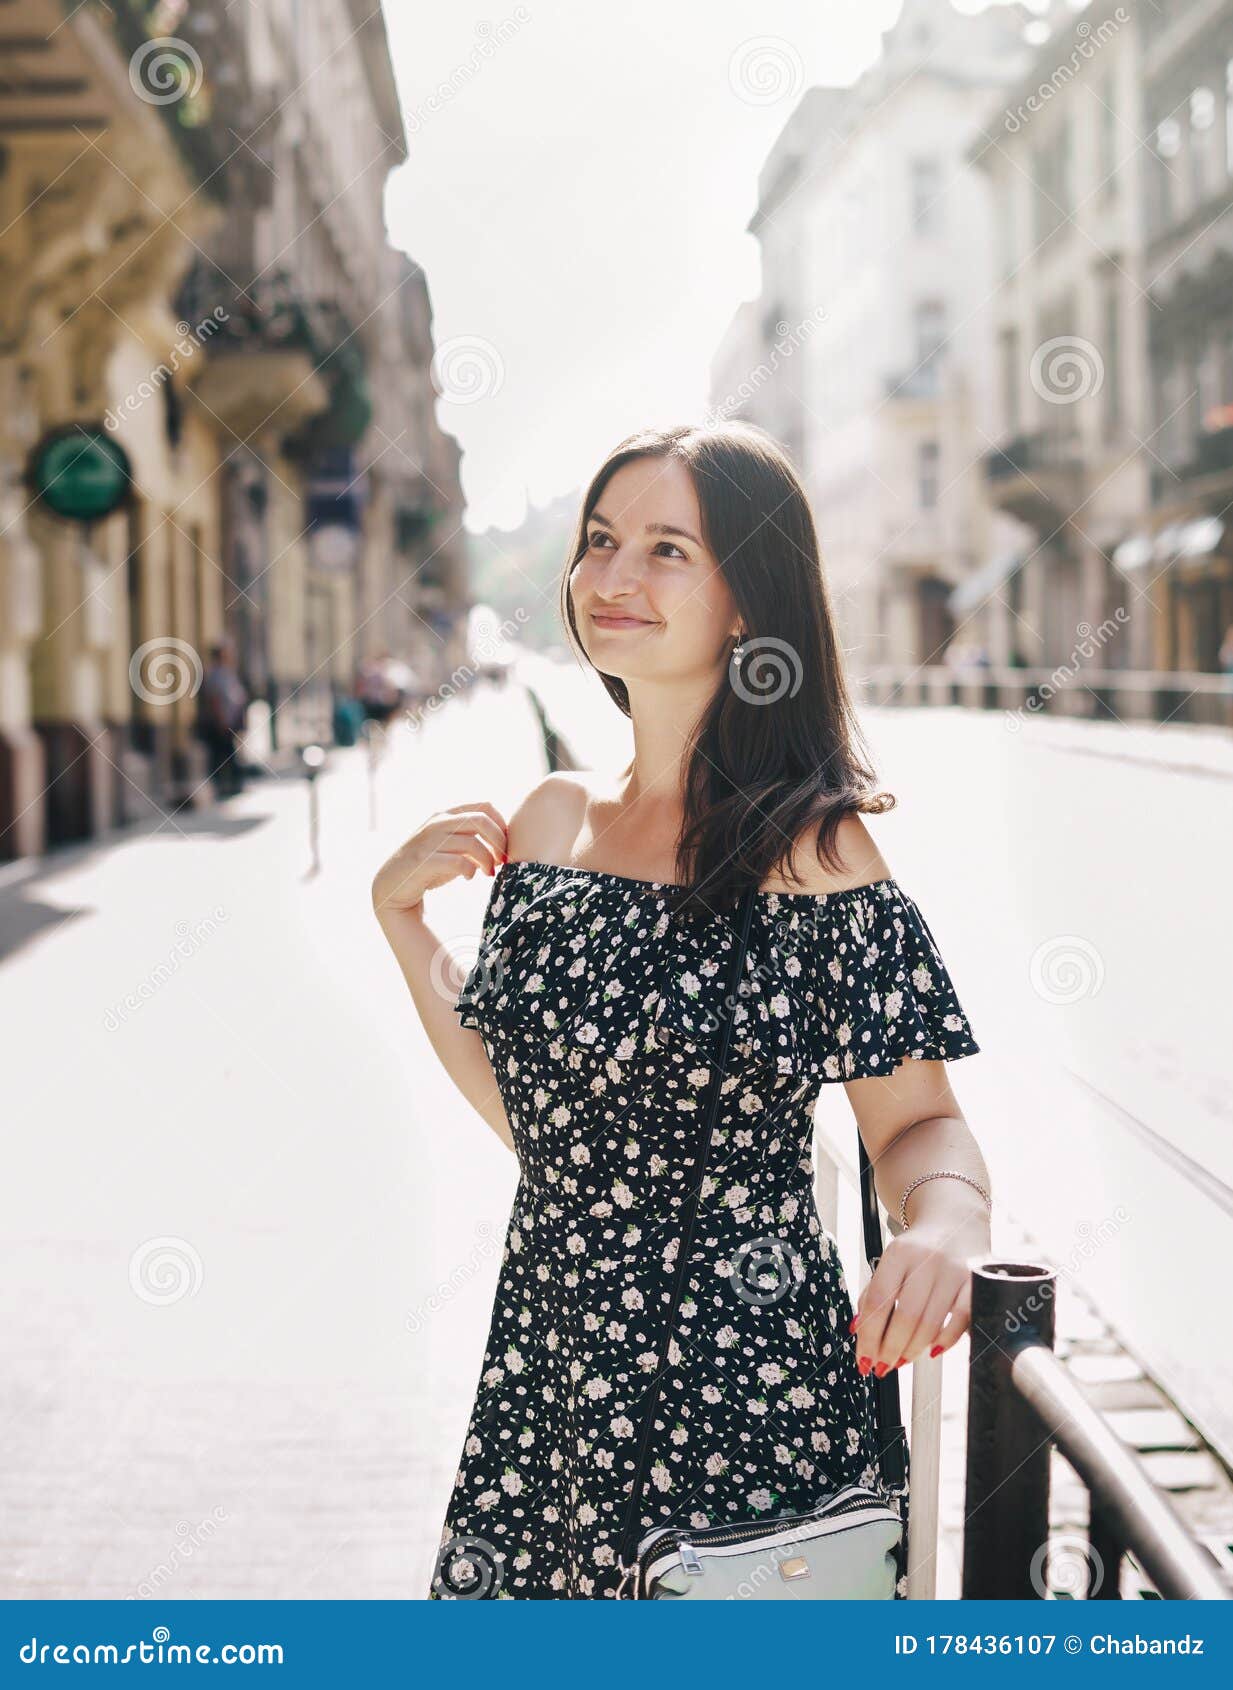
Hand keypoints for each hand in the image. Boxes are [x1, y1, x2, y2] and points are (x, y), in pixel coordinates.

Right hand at [371, 801, 507, 919]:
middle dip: (499, 841)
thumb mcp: (451, 846)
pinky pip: (459, 862)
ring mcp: (429, 840)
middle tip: (503, 860)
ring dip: (487, 860)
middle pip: (482, 820)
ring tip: (489, 873)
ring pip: (472, 843)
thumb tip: (504, 842)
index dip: (501, 825)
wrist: (392, 884)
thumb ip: (472, 839)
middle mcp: (438, 822)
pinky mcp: (424, 861)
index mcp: (446, 814)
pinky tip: (469, 877)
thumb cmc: (429, 865)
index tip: (505, 845)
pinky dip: (470, 870)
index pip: (485, 807)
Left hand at [849, 1213, 988, 1374]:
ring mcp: (954, 1270)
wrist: (956, 1219)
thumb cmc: (918, 1249)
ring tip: (901, 1360)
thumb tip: (857, 1331)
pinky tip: (932, 1351)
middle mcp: (926, 1259)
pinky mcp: (976, 1282)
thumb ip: (873, 1293)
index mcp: (898, 1253)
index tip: (863, 1359)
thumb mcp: (891, 1261)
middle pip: (905, 1316)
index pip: (877, 1300)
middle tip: (882, 1367)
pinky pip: (961, 1320)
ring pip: (931, 1322)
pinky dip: (945, 1341)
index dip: (868, 1334)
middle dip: (890, 1348)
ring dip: (913, 1350)